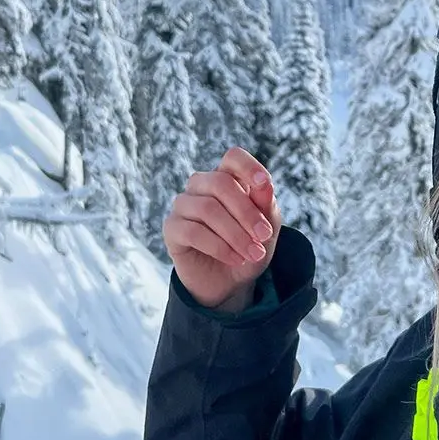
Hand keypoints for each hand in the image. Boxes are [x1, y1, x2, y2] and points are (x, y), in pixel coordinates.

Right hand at [163, 147, 281, 309]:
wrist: (230, 282)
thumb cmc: (248, 247)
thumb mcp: (266, 229)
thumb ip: (266, 206)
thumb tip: (264, 184)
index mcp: (227, 178)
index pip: (232, 157)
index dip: (248, 166)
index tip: (263, 184)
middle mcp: (201, 186)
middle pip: (220, 183)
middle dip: (246, 211)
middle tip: (264, 236)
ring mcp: (183, 205)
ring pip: (207, 208)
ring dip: (235, 234)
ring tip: (252, 253)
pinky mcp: (172, 228)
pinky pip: (193, 231)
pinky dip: (219, 247)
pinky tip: (235, 259)